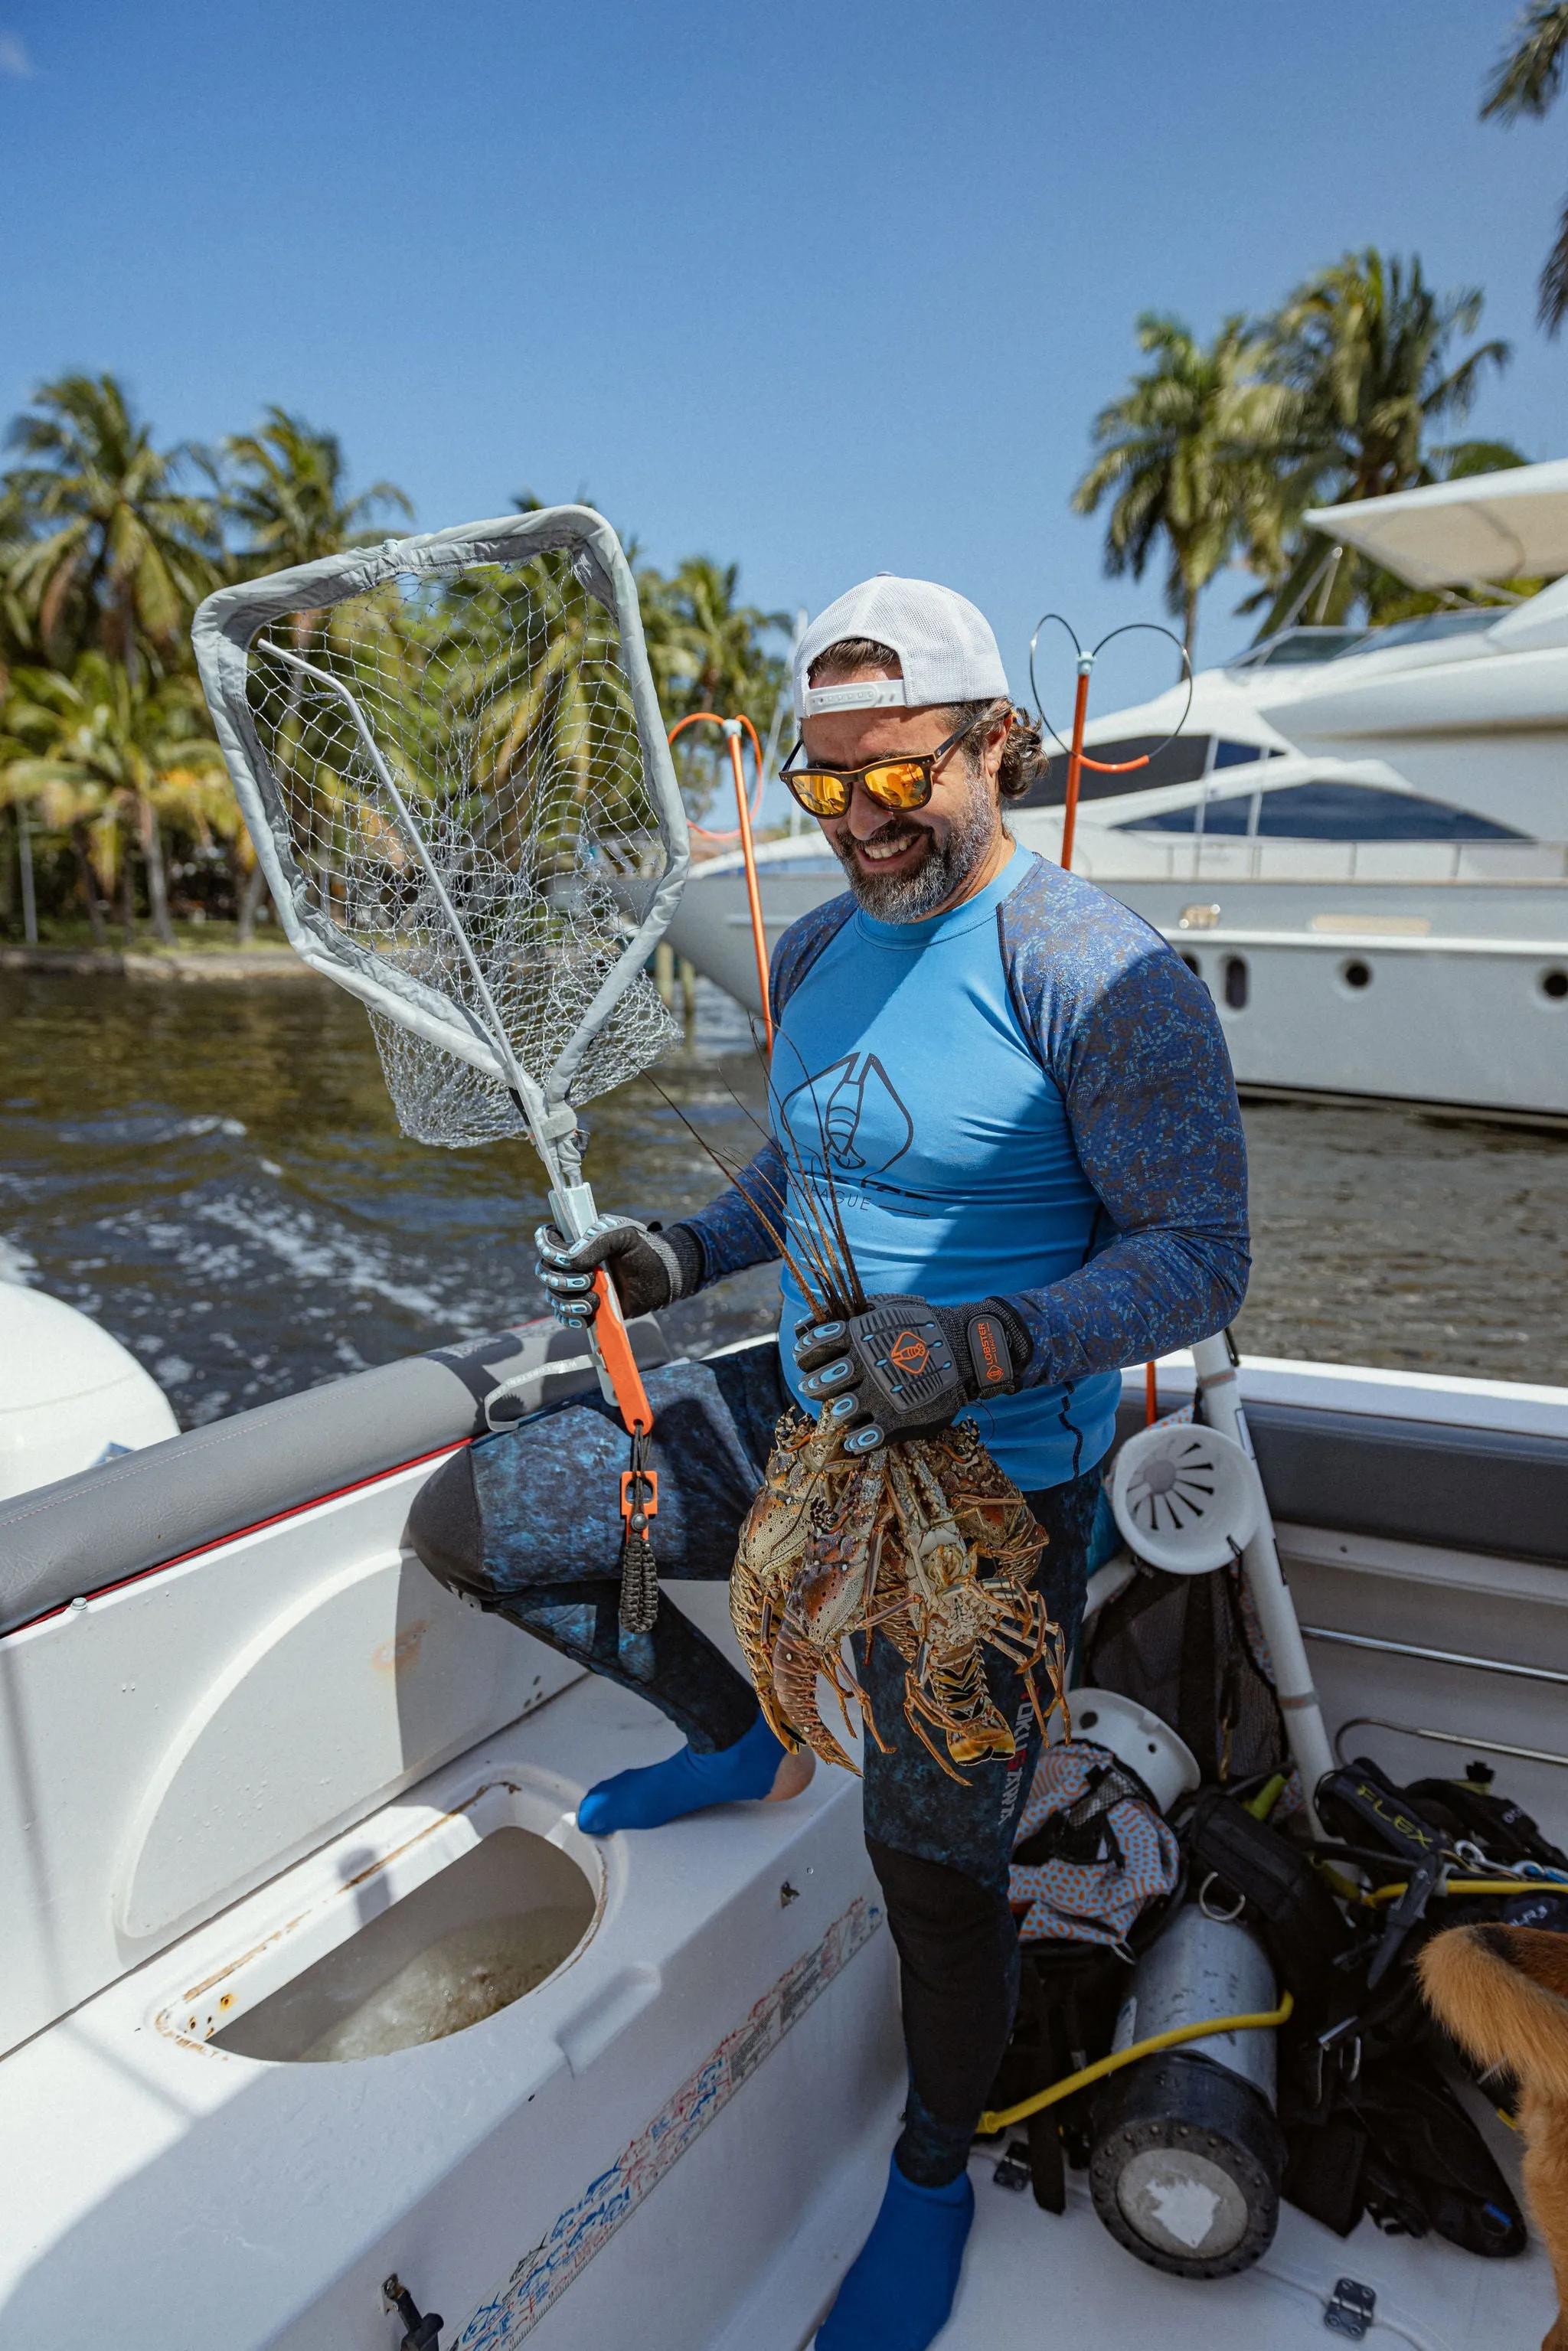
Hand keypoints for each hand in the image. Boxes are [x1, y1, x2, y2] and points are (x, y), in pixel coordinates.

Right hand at [535, 1215, 687, 1327]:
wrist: (661, 1278)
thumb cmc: (642, 1250)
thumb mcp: (624, 1236)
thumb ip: (598, 1240)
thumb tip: (572, 1260)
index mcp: (576, 1240)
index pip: (547, 1241)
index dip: (549, 1250)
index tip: (566, 1258)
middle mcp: (571, 1264)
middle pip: (545, 1272)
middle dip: (563, 1280)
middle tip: (589, 1281)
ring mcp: (576, 1287)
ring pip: (554, 1296)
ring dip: (570, 1301)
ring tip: (595, 1301)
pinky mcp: (584, 1307)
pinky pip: (564, 1316)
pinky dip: (571, 1318)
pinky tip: (587, 1317)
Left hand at [793, 1292, 1029, 1451]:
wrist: (965, 1350)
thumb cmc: (921, 1326)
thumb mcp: (884, 1308)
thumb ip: (845, 1315)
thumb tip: (805, 1323)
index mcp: (857, 1335)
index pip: (814, 1346)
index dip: (805, 1354)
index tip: (806, 1360)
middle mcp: (863, 1366)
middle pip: (819, 1382)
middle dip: (815, 1385)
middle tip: (817, 1387)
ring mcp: (879, 1395)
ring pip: (839, 1410)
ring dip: (839, 1409)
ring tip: (846, 1407)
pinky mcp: (896, 1420)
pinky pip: (864, 1438)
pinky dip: (856, 1440)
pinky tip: (857, 1437)